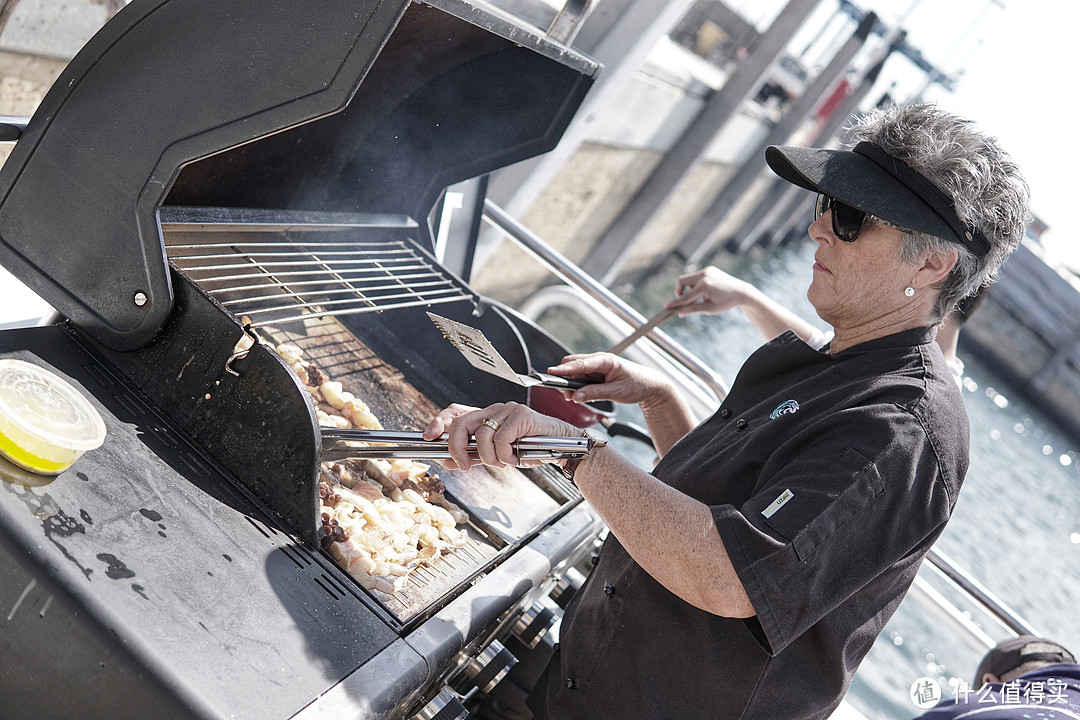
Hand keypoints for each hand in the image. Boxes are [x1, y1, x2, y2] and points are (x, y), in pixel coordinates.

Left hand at [422, 402, 575, 470]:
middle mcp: (495, 410)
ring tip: (505, 461)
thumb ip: (474, 457)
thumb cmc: (532, 449)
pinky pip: (501, 438)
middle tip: (464, 465)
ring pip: (482, 435)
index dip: (440, 421)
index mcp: (486, 417)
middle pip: (462, 423)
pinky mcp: (521, 415)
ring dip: (491, 457)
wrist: (561, 447)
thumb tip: (449, 461)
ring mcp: (507, 410)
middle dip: (457, 447)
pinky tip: (516, 457)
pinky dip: (506, 454)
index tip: (428, 436)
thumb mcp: (497, 456)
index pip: (456, 412)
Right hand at [546, 352, 674, 407]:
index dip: (564, 369)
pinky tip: (584, 394)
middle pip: (573, 364)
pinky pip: (582, 377)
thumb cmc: (637, 384)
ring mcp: (597, 366)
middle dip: (566, 379)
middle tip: (568, 396)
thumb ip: (595, 394)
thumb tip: (576, 396)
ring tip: (577, 397)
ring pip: (576, 372)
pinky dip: (579, 385)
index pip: (580, 364)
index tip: (551, 373)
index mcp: (605, 360)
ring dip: (573, 384)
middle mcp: (599, 360)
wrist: (649, 385)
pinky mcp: (597, 372)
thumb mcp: (616, 392)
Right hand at [665, 266, 751, 316]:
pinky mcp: (709, 269)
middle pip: (682, 281)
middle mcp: (704, 275)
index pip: (686, 296)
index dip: (676, 302)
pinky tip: (704, 291)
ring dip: (688, 288)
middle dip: (680, 292)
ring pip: (688, 279)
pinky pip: (696, 277)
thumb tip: (680, 313)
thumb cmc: (726, 302)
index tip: (667, 306)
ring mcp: (707, 270)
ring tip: (699, 298)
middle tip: (685, 301)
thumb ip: (694, 310)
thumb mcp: (710, 309)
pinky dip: (695, 284)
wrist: (741, 292)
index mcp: (705, 286)